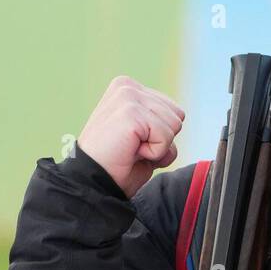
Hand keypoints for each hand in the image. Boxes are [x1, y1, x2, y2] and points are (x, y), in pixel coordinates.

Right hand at [77, 76, 184, 197]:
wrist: (91, 182)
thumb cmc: (116, 166)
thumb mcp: (143, 136)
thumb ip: (159, 122)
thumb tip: (179, 118)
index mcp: (129, 88)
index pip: (174, 110)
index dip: (160, 135)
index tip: (134, 143)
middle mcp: (127, 86)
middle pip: (178, 116)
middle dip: (162, 139)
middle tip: (133, 149)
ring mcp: (128, 96)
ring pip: (174, 125)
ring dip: (158, 147)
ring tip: (130, 150)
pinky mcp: (130, 112)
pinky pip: (166, 137)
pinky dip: (154, 153)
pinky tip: (131, 152)